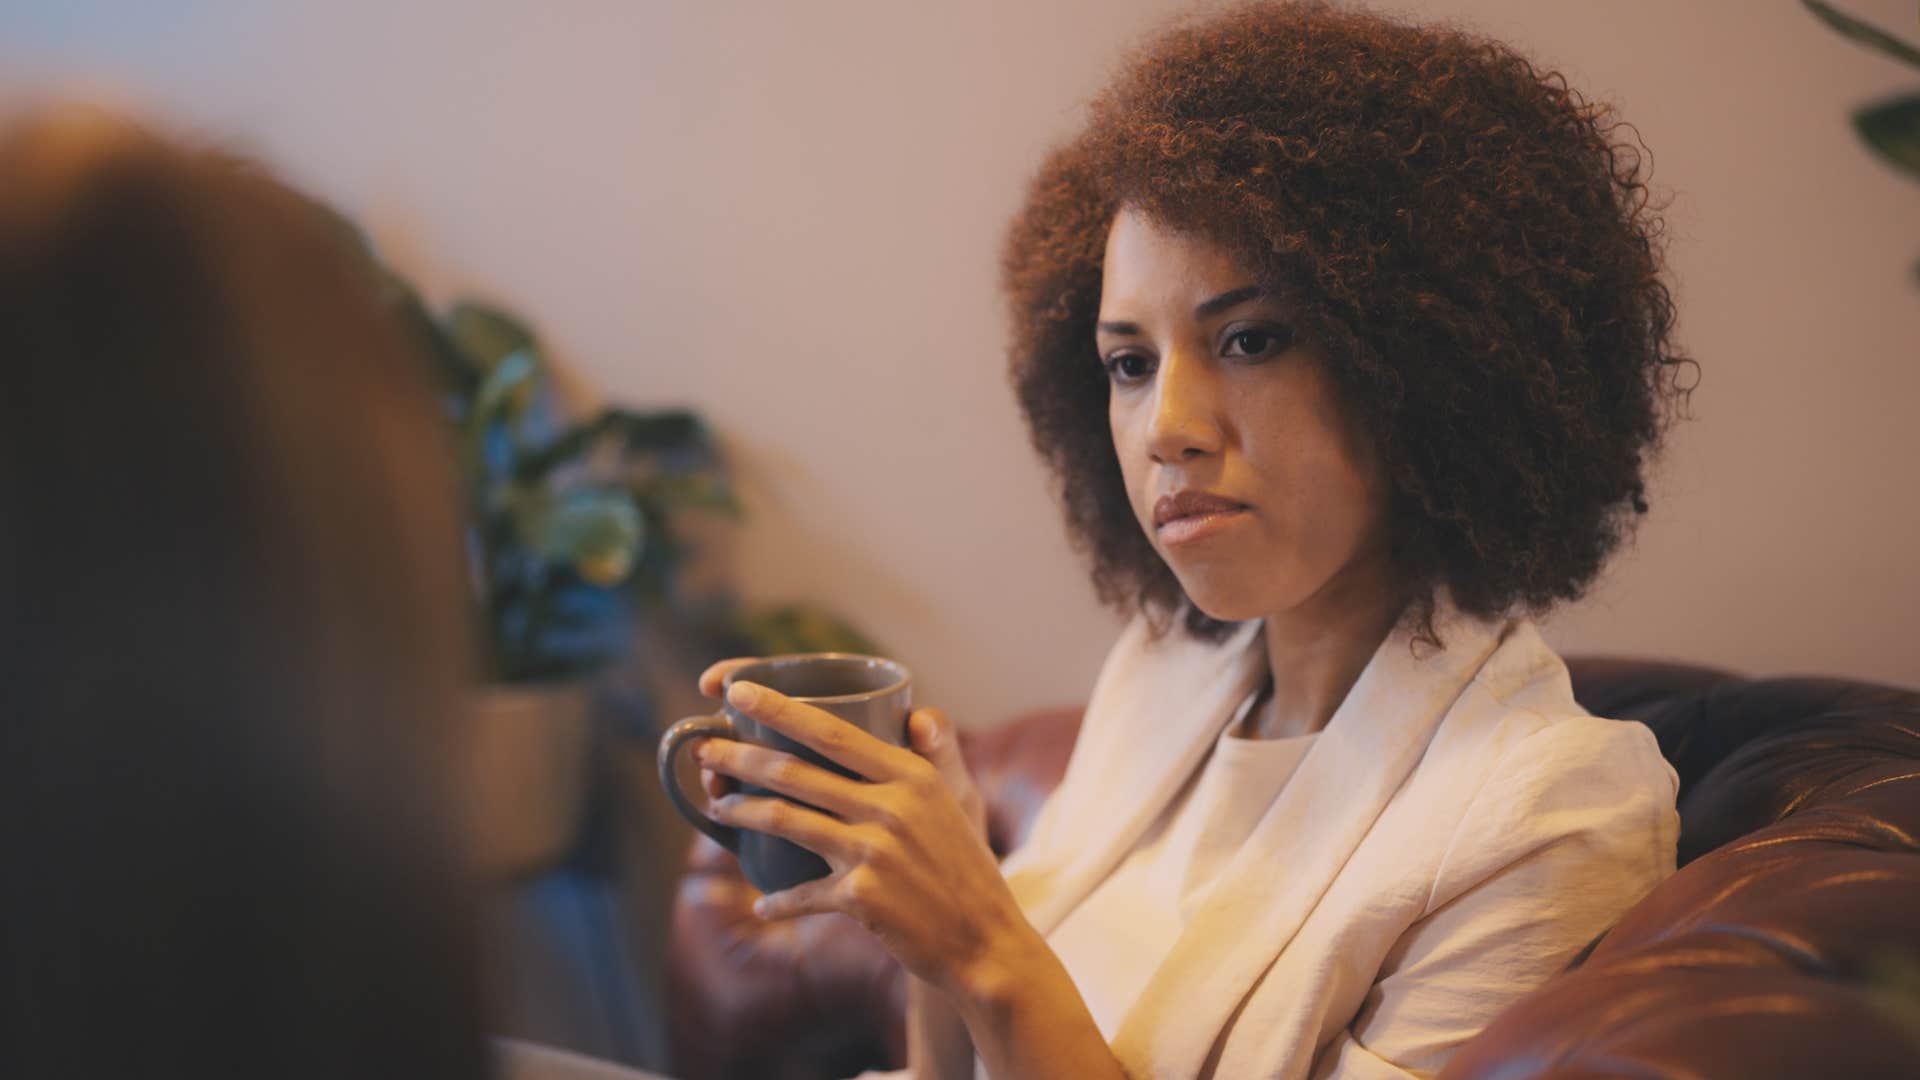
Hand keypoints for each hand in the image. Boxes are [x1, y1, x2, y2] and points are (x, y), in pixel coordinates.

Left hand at [690, 660, 1025, 996]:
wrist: (985, 941)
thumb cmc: (966, 868)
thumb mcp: (959, 801)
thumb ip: (933, 755)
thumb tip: (917, 715)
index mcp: (910, 775)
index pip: (831, 731)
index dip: (778, 709)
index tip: (736, 692)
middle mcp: (890, 806)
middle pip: (796, 772)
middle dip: (740, 757)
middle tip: (704, 749)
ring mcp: (874, 852)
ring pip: (787, 820)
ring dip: (742, 812)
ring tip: (717, 806)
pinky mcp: (862, 897)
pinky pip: (803, 892)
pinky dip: (780, 900)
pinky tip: (764, 904)